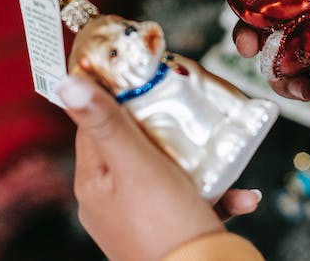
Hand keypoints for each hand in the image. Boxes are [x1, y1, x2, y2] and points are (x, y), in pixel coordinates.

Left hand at [59, 76, 261, 260]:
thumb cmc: (164, 225)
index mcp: (93, 183)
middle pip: (133, 146)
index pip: (95, 125)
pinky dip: (217, 194)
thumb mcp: (135, 163)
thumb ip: (106, 122)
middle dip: (165, 126)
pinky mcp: (170, 234)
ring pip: (168, 173)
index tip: (142, 75)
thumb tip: (66, 82)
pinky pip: (193, 202)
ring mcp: (139, 220)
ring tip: (220, 151)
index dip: (117, 97)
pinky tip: (242, 196)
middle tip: (190, 107)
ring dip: (199, 162)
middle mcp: (110, 202)